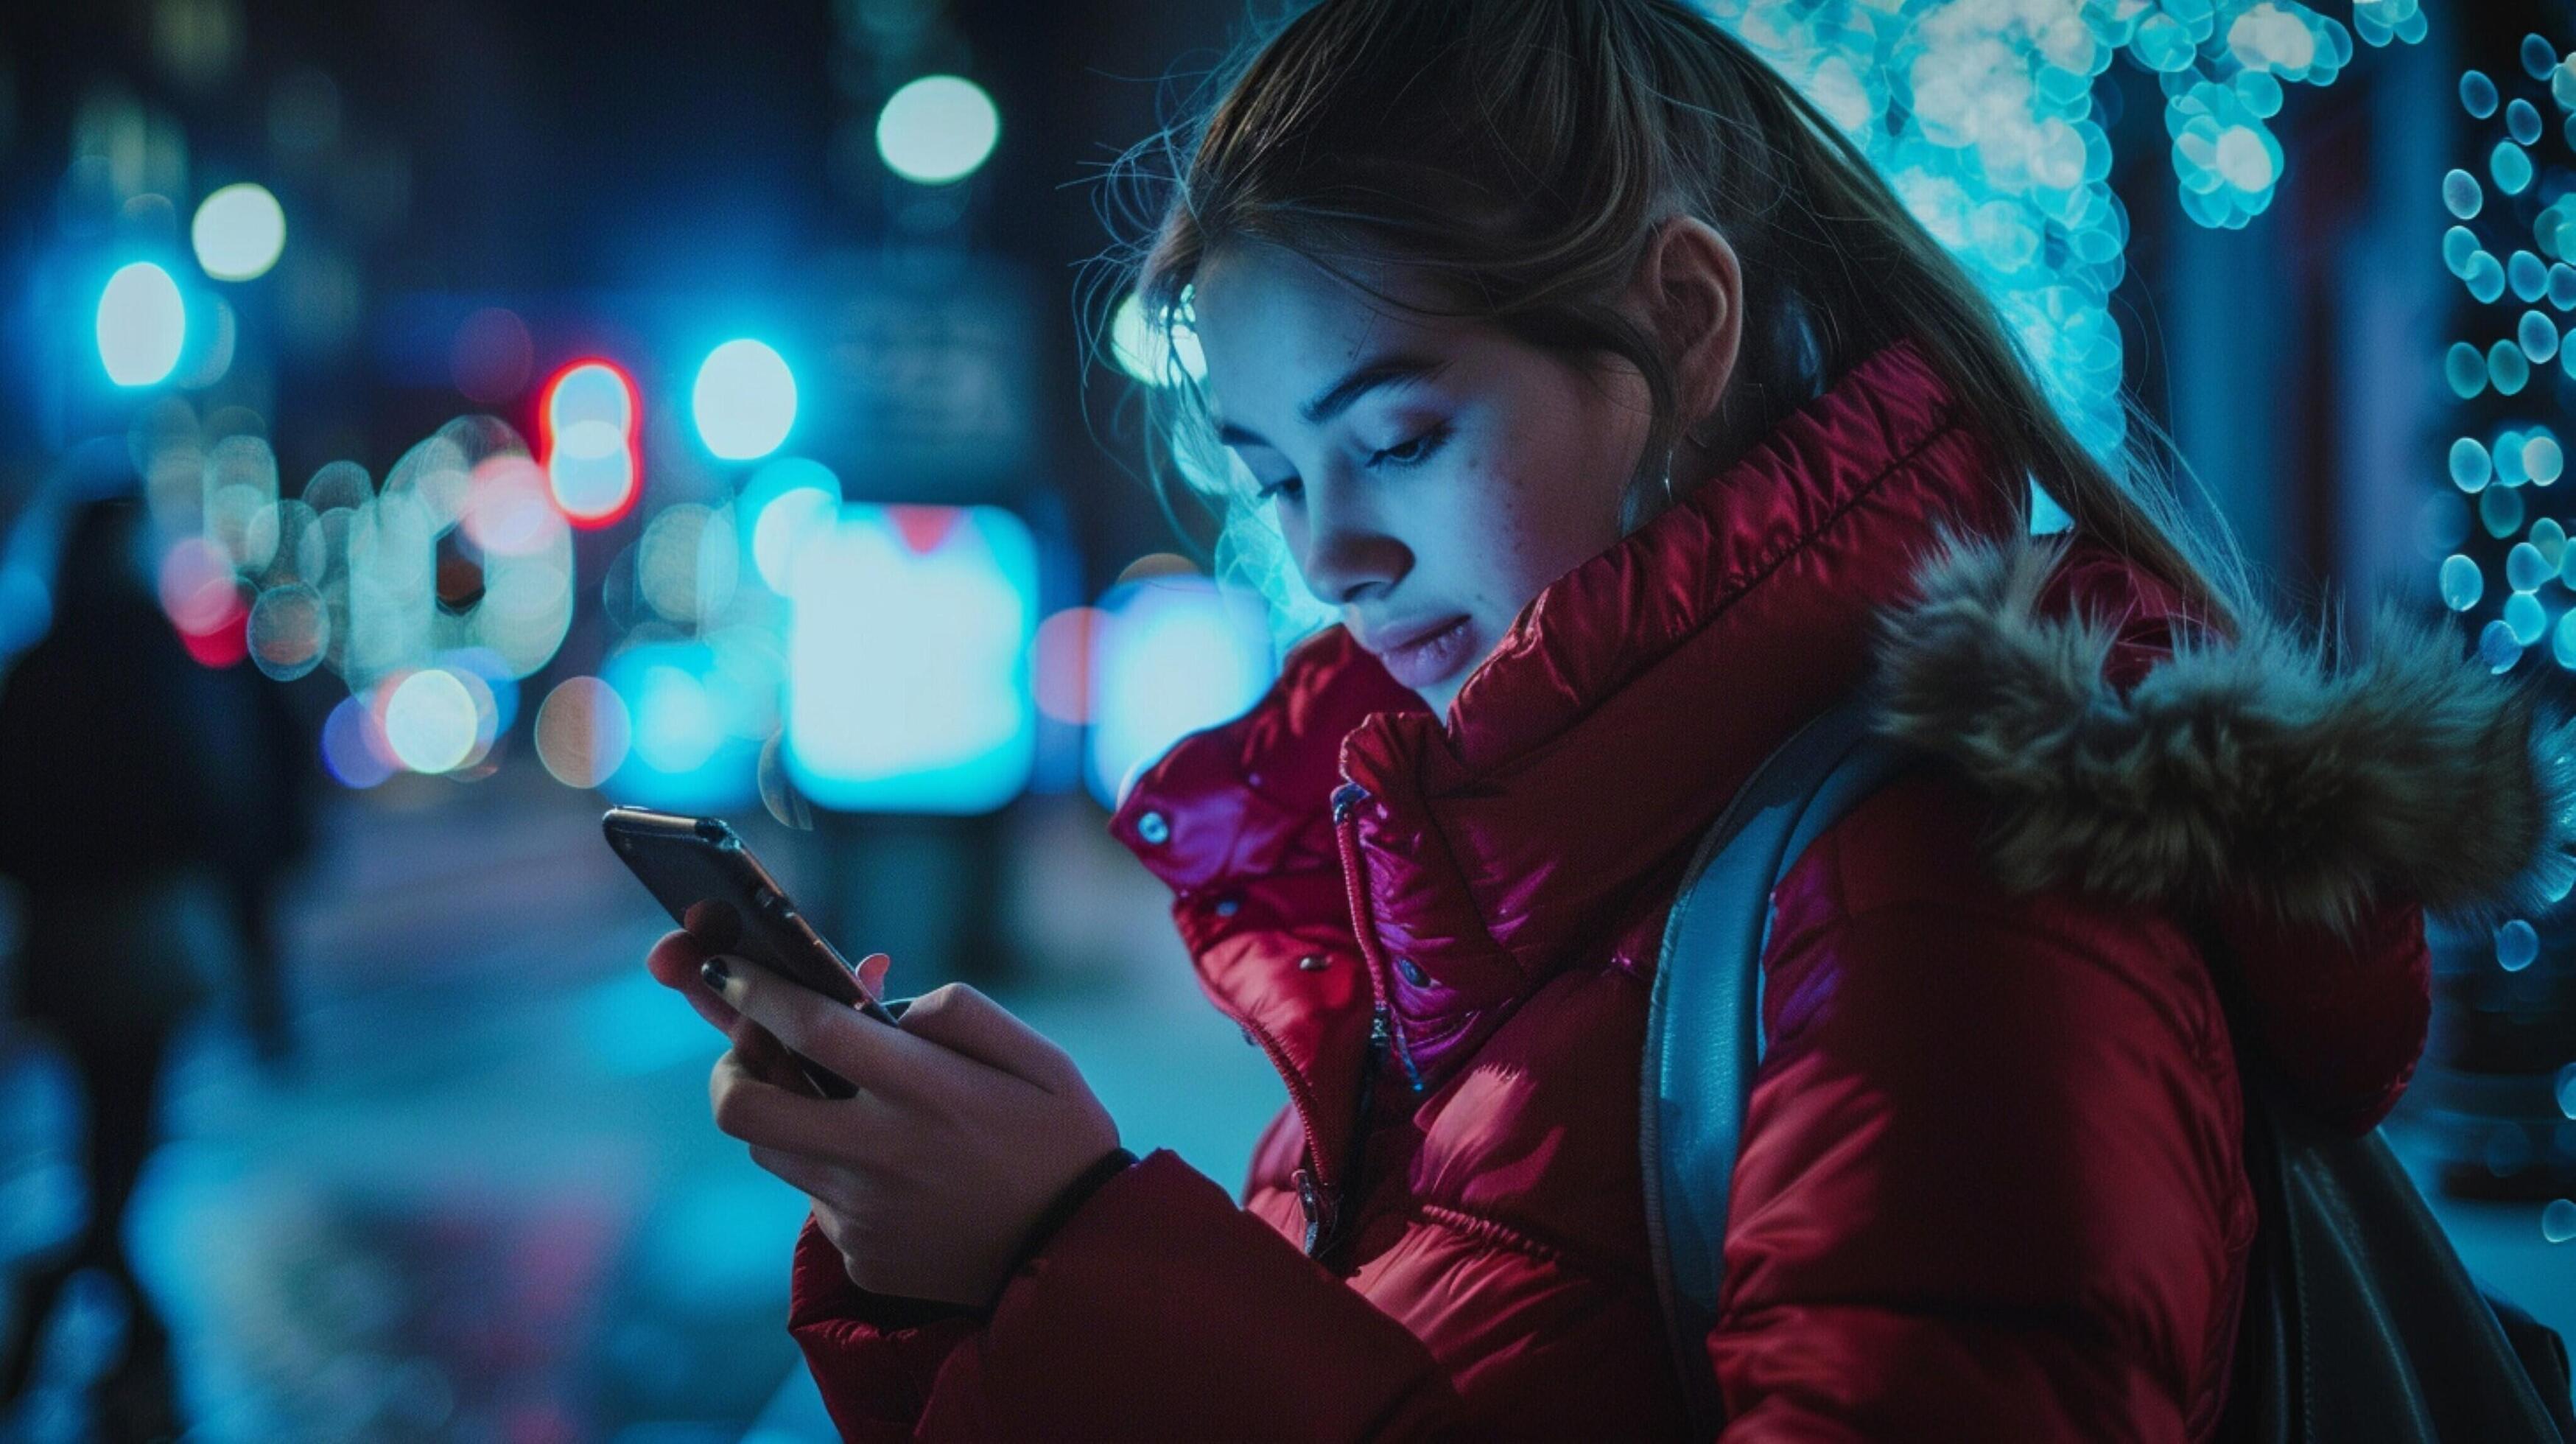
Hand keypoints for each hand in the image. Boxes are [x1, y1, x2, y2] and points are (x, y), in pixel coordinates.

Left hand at [644, 930, 1122, 1307]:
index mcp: (927, 1092)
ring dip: (787, 1116)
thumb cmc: (1062, 1144)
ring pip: (773, 1153)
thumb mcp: (1042, 1060)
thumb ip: (962, 1014)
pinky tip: (895, 1173)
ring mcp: (863, 1214)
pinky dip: (838, 1172)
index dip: (756, 991)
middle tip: (749, 1046)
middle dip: (727, 1066)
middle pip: (744, 1108)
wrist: (1078, 1258)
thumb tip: (889, 1003)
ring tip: (841, 1103)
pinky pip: (820, 1201)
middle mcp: (881, 1154)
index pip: (810, 1027)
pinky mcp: (862, 1256)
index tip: (729, 967)